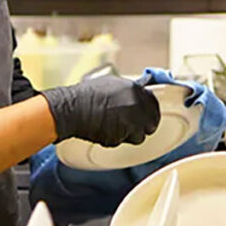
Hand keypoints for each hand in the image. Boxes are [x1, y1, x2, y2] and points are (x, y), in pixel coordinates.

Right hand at [42, 77, 159, 146]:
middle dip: (143, 126)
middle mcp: (136, 105)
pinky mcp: (120, 136)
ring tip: (114, 127)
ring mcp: (129, 121)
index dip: (150, 112)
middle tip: (133, 126)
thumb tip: (137, 95)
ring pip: (139, 135)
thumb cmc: (86, 95)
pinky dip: (117, 139)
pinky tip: (106, 131)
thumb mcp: (111, 84)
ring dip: (130, 134)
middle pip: (151, 122)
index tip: (147, 116)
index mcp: (135, 90)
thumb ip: (128, 91)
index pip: (154, 104)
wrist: (72, 109)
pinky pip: (124, 141)